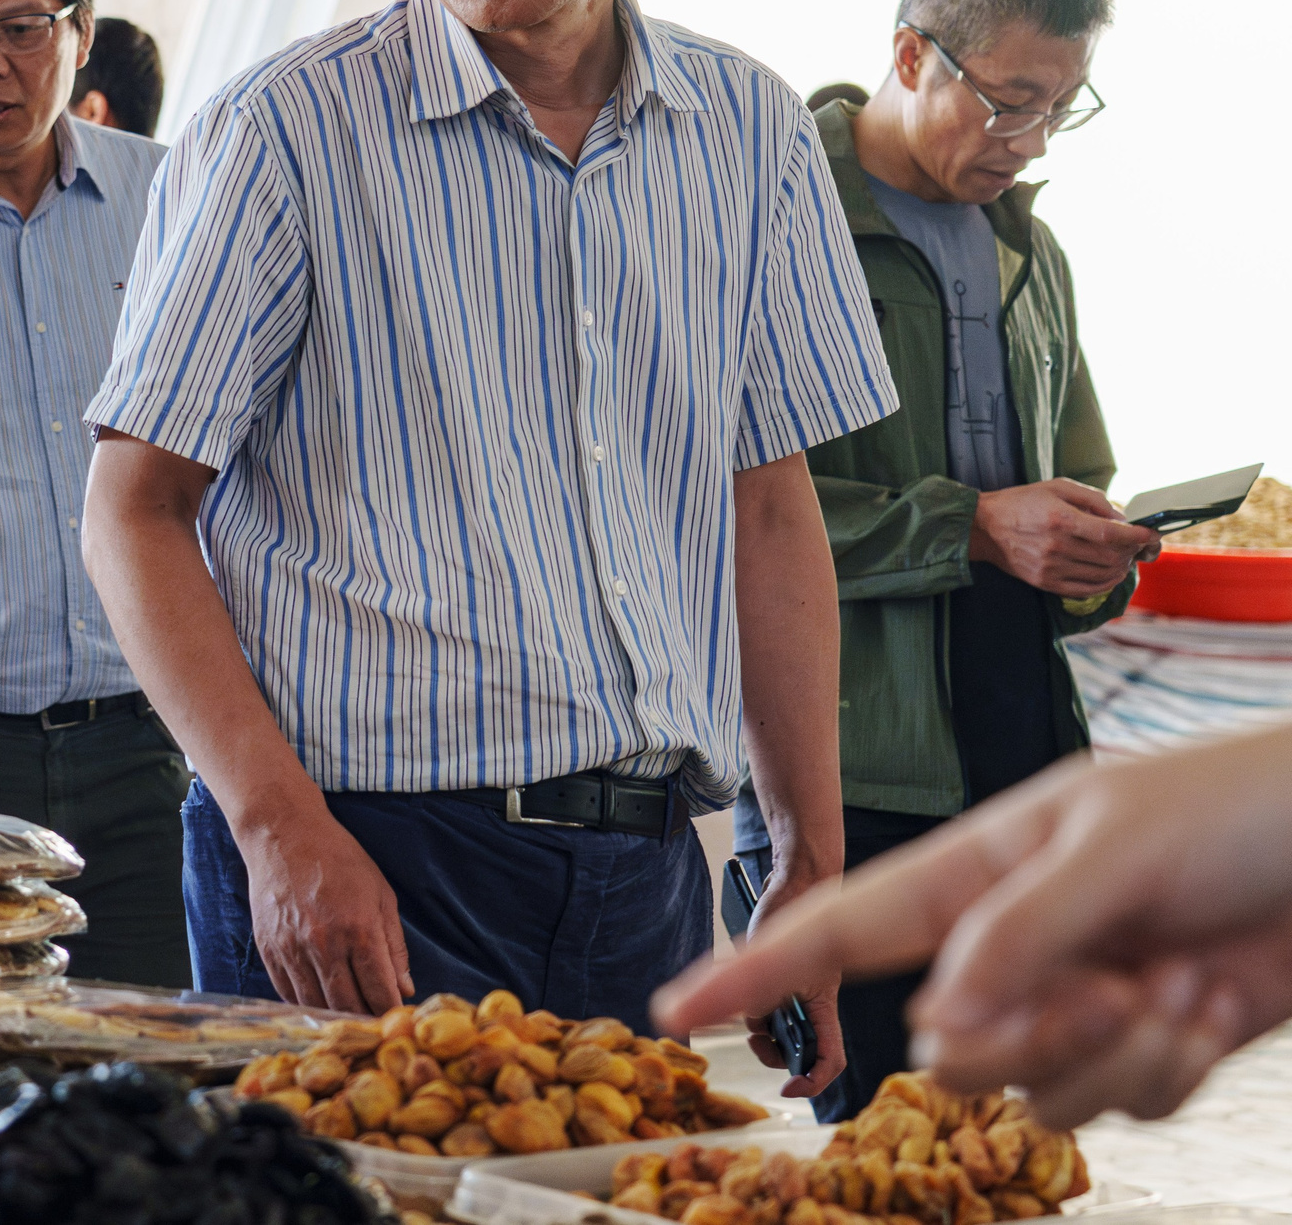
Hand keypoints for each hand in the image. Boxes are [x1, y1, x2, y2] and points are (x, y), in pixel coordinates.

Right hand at [242, 807, 412, 1013]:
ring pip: (317, 1004)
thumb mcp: (381, 894)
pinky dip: (307, 1004)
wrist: (284, 834)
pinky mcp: (269, 949)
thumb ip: (394, 945)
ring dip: (335, 1017)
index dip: (390, 1012)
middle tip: (375, 1027)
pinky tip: (320, 1003)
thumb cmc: (339, 859)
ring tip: (349, 1020)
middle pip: (348, 1005)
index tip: (396, 1022)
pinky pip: (288, 992)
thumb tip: (404, 987)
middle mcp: (325, 945)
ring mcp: (292, 949)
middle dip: (365, 1020)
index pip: (379, 991)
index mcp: (359, 930)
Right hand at [651, 725, 1291, 1127]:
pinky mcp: (1145, 1045)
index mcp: (981, 866)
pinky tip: (1215, 1004)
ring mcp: (1078, 996)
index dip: (758, 963)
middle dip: (1028, 1038)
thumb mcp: (1114, 847)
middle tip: (1109, 991)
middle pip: (948, 1041)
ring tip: (1184, 984)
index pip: (845, 922)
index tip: (679, 1007)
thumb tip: (937, 1019)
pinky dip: (1170, 1067)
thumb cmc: (1237, 810)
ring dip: (1119, 1051)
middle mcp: (1016, 940)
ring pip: (1033, 1088)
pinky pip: (1117, 1106)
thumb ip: (1016, 932)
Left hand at [740, 854, 847, 1098]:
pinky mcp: (770, 987)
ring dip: (755, 1026)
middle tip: (754, 1038)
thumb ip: (762, 990)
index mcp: (823, 1007)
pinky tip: (728, 986)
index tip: (788, 1088)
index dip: (813, 1082)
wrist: (786, 886)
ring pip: (772, 1032)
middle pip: (795, 1052)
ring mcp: (789, 998)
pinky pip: (757, 1009)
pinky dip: (745, 1005)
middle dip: (772, 1052)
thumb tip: (750, 1019)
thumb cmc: (791, 913)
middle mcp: (807, 1007)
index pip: (829, 1060)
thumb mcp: (775, 954)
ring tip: (745, 1005)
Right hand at [970, 479, 1159, 596]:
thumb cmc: (1022, 502)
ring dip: (1121, 566)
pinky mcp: (1045, 583)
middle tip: (1135, 544)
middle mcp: (1056, 547)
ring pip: (1103, 574)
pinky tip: (1110, 573)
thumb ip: (1093, 499)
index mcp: (1060, 519)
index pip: (1111, 534)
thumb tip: (1122, 518)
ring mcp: (1051, 568)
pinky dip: (1106, 583)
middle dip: (1131, 550)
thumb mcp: (1057, 487)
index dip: (1136, 536)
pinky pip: (1087, 589)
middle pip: (1110, 556)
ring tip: (1123, 557)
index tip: (1149, 534)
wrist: (984, 527)